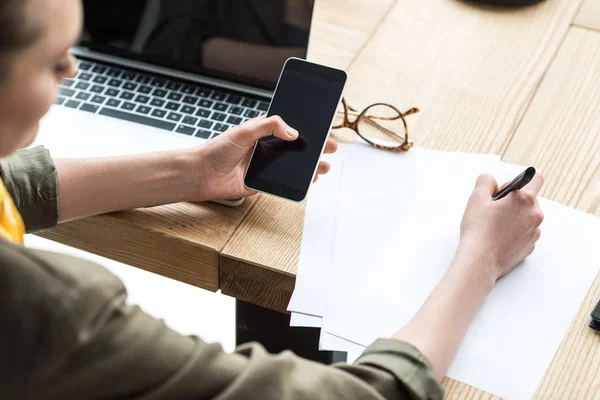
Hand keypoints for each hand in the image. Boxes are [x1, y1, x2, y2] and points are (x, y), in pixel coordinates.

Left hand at [192, 116, 337, 200]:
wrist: (202, 175)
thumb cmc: (217, 150)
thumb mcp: (244, 131)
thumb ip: (269, 125)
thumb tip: (293, 132)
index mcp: (263, 132)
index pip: (290, 128)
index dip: (307, 128)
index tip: (323, 128)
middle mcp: (266, 149)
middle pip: (296, 148)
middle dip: (315, 148)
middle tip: (331, 148)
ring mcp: (265, 166)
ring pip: (293, 166)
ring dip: (310, 166)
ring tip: (323, 167)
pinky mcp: (263, 183)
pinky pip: (284, 182)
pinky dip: (297, 182)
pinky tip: (309, 181)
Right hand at [458, 173, 544, 280]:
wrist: (480, 261)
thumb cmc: (478, 231)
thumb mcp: (476, 198)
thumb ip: (485, 181)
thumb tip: (491, 181)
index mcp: (524, 199)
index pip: (535, 178)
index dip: (520, 180)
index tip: (507, 190)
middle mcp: (535, 214)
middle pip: (529, 199)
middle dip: (513, 201)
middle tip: (494, 210)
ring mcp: (534, 232)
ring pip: (527, 217)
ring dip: (514, 217)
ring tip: (494, 225)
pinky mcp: (530, 246)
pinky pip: (525, 233)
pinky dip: (515, 232)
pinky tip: (498, 237)